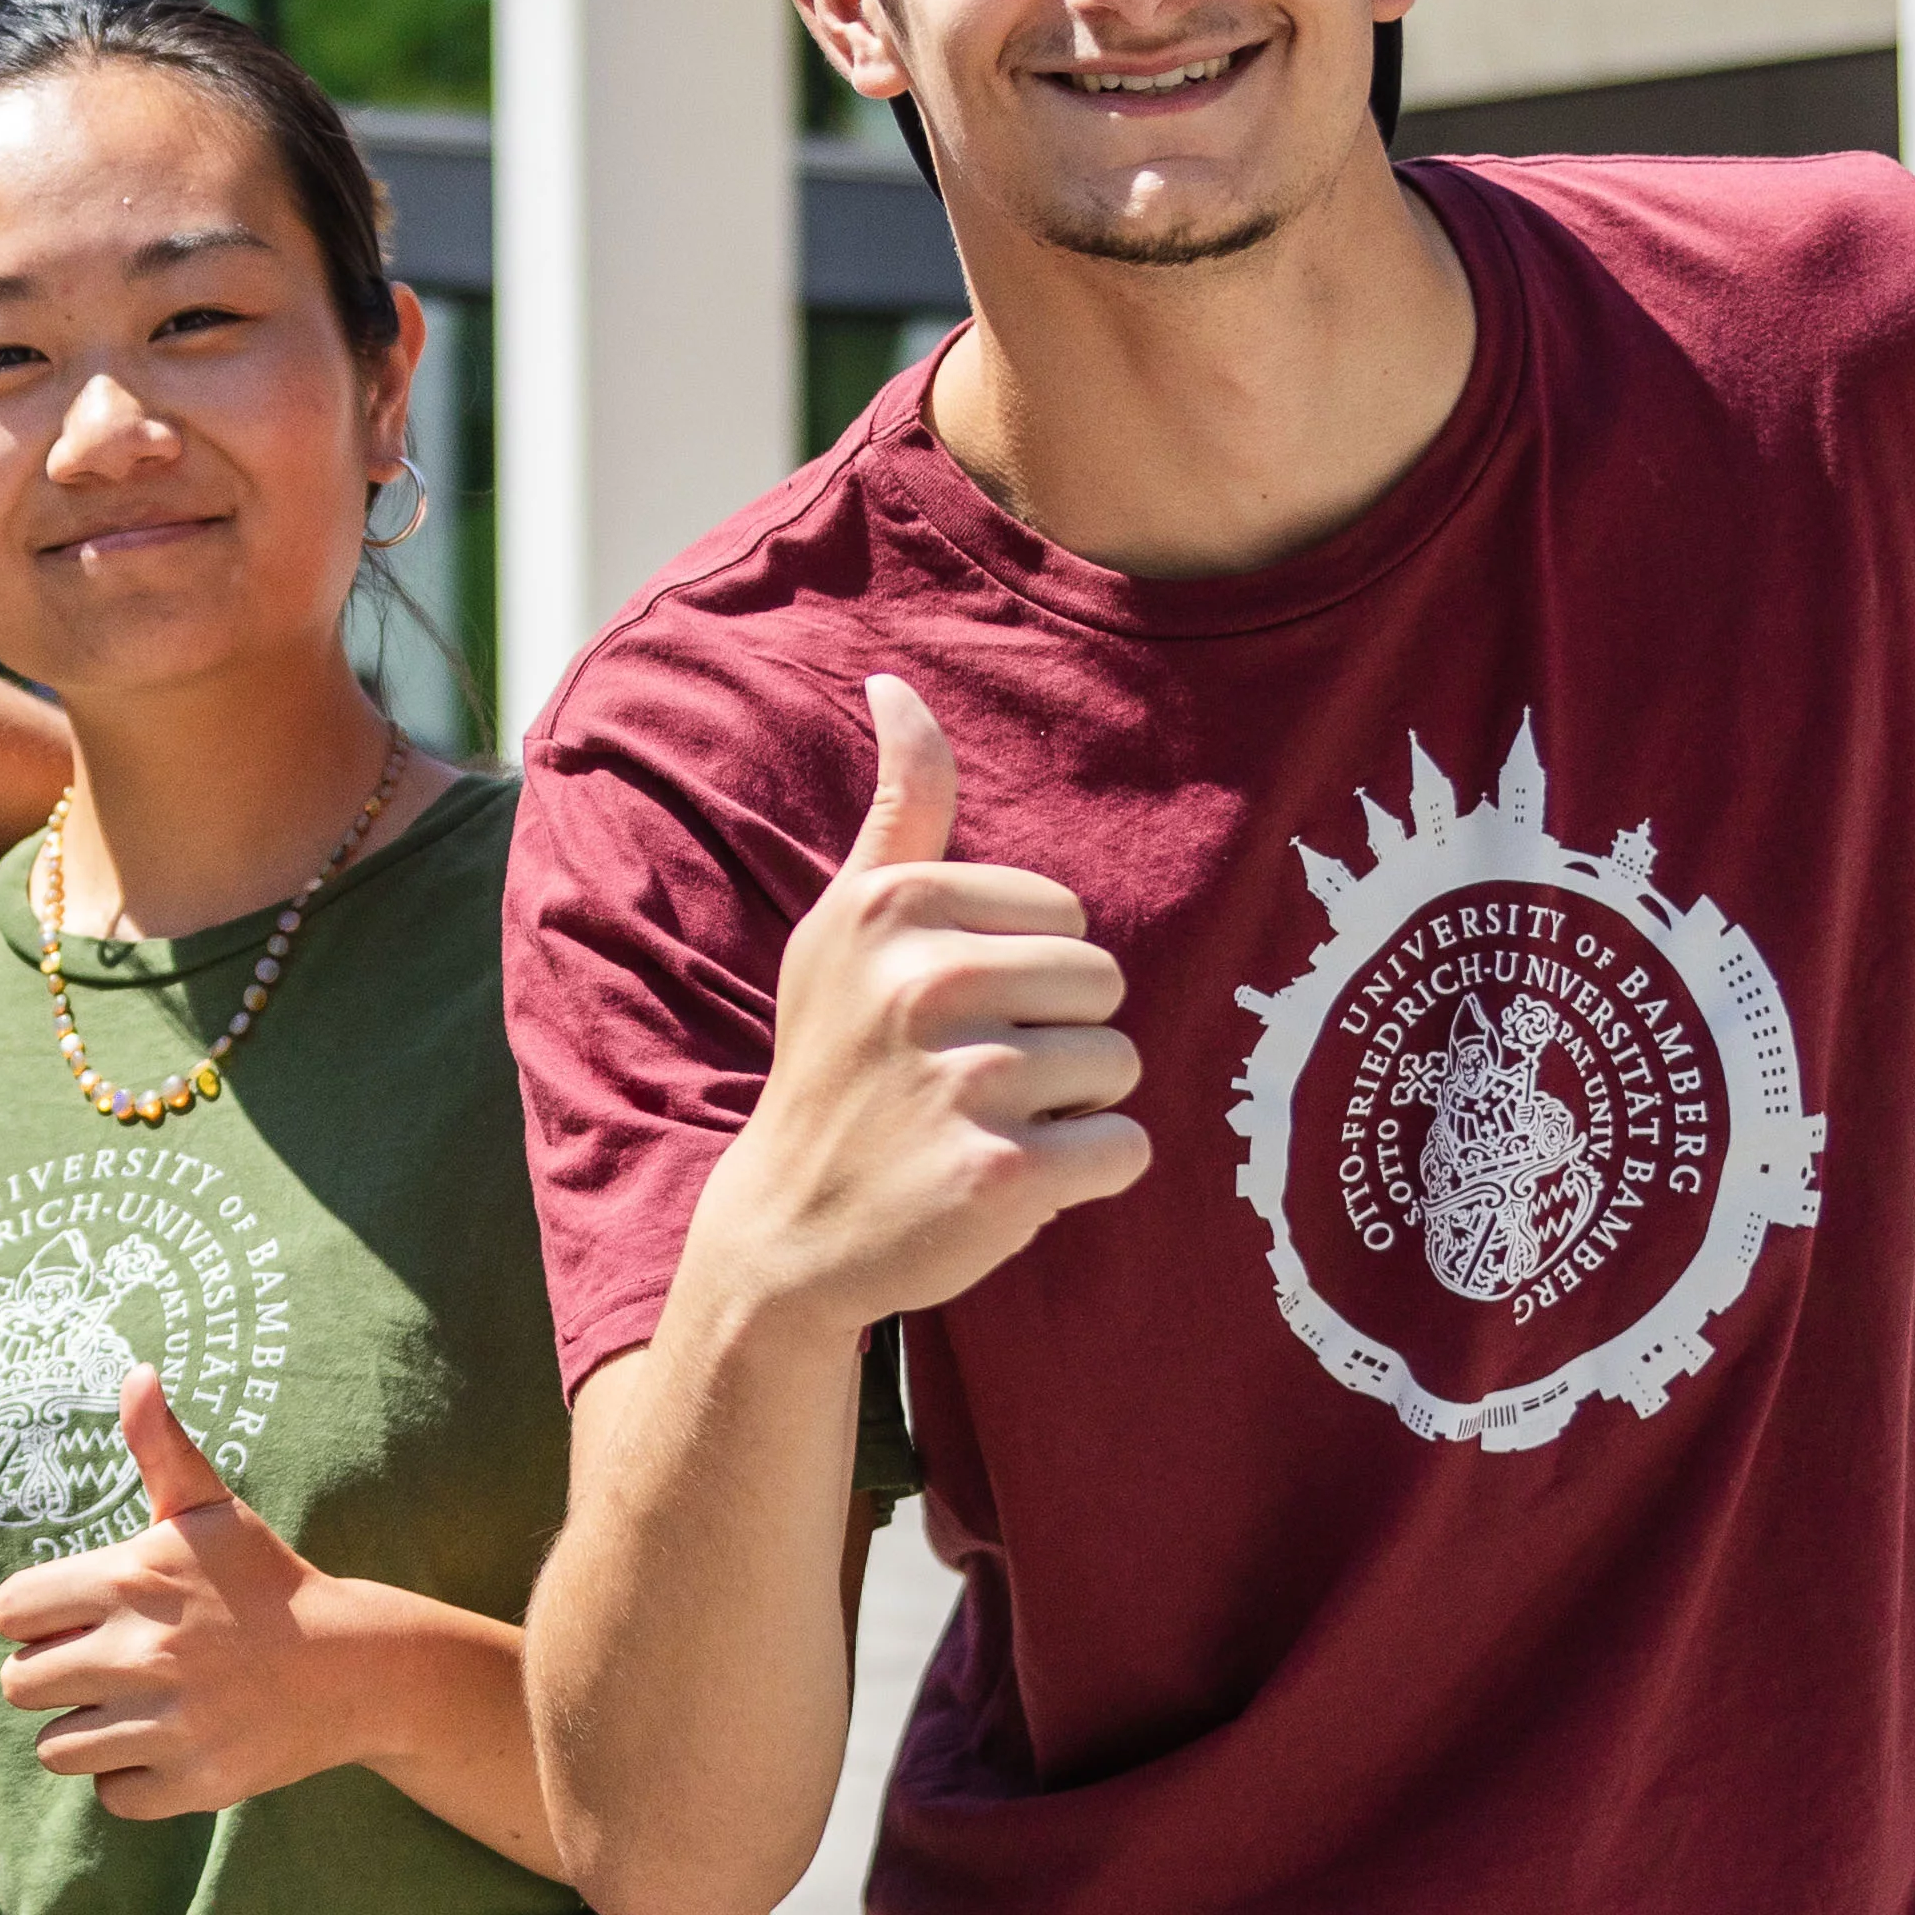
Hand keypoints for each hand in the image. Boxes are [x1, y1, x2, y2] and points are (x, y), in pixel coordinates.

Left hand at [0, 1372, 386, 1821]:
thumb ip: (159, 1445)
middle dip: (53, 1674)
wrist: (353, 1665)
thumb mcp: (210, 1509)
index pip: (11, 1612)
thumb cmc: (264, 1581)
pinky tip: (166, 1742)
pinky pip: (109, 1794)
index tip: (79, 1615)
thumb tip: (136, 1372)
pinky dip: (128, 1778)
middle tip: (106, 1663)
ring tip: (137, 1703)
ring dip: (87, 1730)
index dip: (36, 1616)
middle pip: (20, 1685)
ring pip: (57, 1747)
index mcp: (131, 1580)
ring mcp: (168, 1724)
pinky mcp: (193, 1783)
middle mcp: (142, 1654)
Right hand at [666, 675, 1143, 1354]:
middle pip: (1104, 985)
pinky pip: (1125, 1147)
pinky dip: (1085, 1174)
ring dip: (1068, 1109)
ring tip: (981, 1129)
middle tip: (968, 1080)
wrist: (788, 1230)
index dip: (1023, 976)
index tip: (943, 1017)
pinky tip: (1008, 1180)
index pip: (1066, 916)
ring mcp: (962, 1081)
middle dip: (1057, 1038)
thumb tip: (895, 684)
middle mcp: (923, 981)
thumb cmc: (836, 1061)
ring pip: (1118, 1066)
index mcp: (894, 905)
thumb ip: (900, 810)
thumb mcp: (846, 926)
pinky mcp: (1000, 1176)